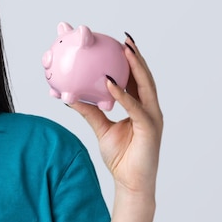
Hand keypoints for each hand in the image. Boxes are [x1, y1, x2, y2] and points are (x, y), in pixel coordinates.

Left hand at [69, 35, 162, 195]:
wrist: (131, 183)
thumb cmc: (121, 157)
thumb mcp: (100, 128)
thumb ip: (89, 111)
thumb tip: (69, 96)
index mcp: (140, 107)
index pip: (135, 79)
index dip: (130, 61)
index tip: (119, 43)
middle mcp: (149, 108)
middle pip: (145, 77)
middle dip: (136, 56)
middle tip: (125, 38)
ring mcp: (152, 117)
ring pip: (146, 86)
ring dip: (135, 66)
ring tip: (124, 49)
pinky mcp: (150, 128)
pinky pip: (135, 107)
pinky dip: (122, 93)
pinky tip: (109, 82)